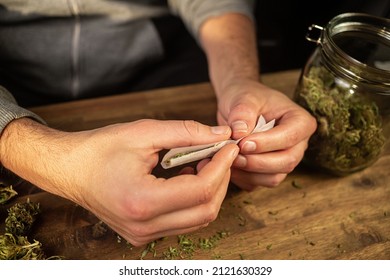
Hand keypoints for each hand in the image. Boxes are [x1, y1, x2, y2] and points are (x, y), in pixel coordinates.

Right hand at [0, 118, 238, 245]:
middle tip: (219, 153)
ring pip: (198, 219)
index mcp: (142, 202)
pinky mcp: (143, 234)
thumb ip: (186, 132)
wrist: (70, 169)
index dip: (221, 166)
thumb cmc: (99, 149)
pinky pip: (183, 221)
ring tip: (202, 163)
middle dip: (220, 179)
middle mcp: (144, 226)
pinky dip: (194, 199)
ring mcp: (143, 235)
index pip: (201, 190)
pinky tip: (187, 177)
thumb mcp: (144, 132)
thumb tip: (220, 133)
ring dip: (209, 190)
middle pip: (206, 210)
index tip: (228, 146)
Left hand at [216, 78, 316, 190]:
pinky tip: (229, 165)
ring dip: (249, 173)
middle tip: (234, 154)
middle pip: (286, 162)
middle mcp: (298, 144)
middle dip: (257, 161)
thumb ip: (242, 112)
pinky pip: (259, 183)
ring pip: (273, 177)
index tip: (243, 142)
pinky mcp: (269, 172)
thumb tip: (240, 132)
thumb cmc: (246, 97)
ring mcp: (285, 160)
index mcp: (300, 122)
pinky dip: (243, 178)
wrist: (238, 106)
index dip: (266, 143)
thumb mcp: (243, 98)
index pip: (290, 137)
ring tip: (228, 159)